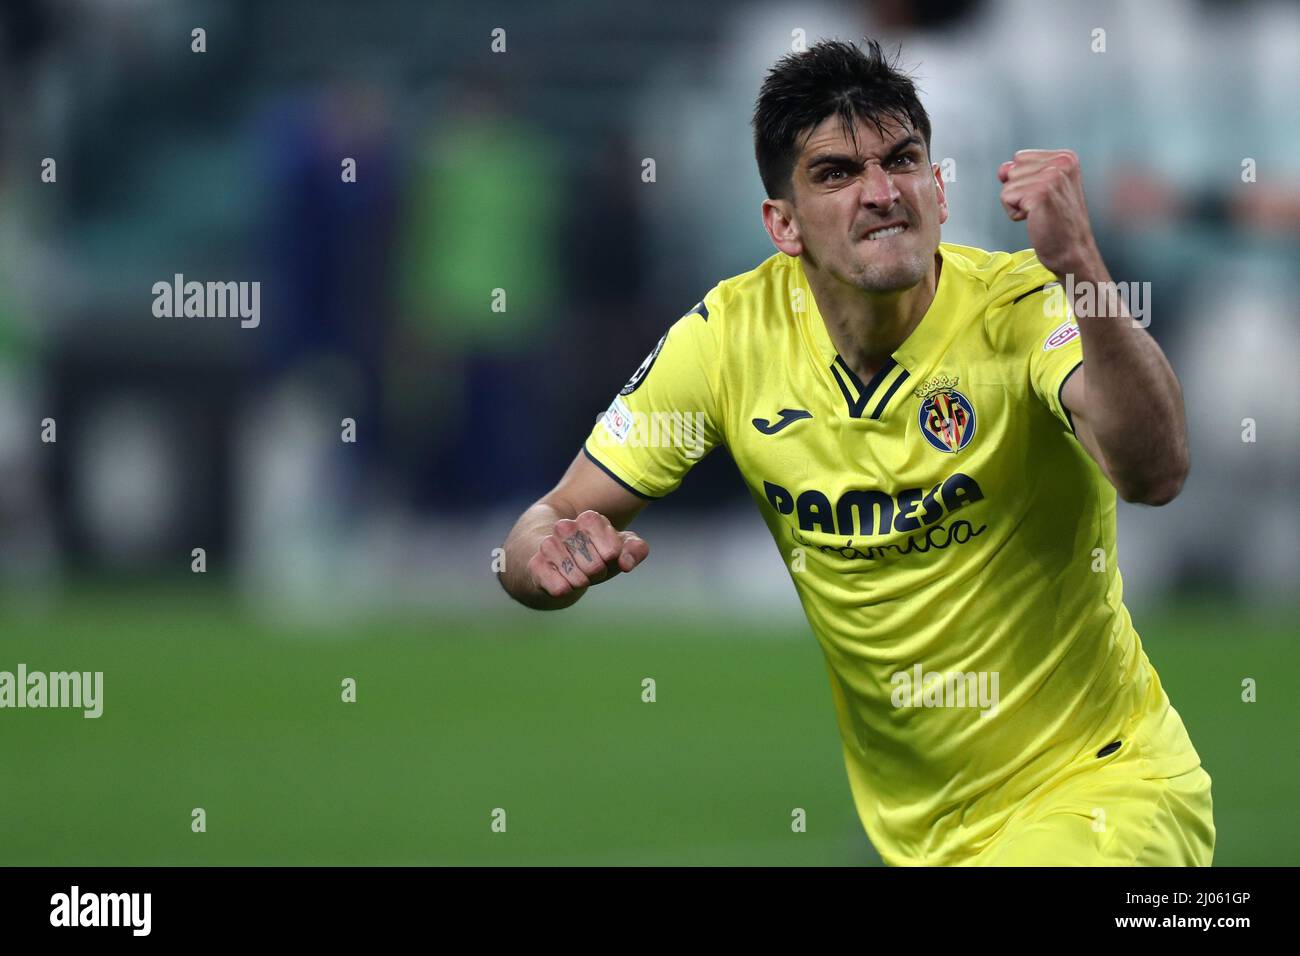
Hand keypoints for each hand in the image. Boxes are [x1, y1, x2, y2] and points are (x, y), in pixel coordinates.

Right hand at [528, 510, 649, 599]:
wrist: (552, 566)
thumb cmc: (591, 555)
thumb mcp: (618, 550)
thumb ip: (636, 549)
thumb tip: (626, 563)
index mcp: (590, 518)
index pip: (612, 551)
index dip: (611, 560)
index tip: (604, 556)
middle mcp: (566, 527)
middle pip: (596, 567)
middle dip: (597, 573)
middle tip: (588, 568)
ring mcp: (548, 546)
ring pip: (578, 579)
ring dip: (581, 583)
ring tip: (575, 574)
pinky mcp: (535, 566)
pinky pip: (560, 588)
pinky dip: (566, 591)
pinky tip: (560, 582)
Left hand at [998, 149, 1099, 277]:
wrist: (1072, 250)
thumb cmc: (1057, 222)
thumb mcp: (1042, 188)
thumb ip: (1021, 171)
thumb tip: (1003, 169)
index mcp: (1066, 157)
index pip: (1020, 158)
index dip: (1024, 181)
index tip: (1045, 197)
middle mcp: (1061, 162)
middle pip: (1012, 169)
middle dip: (1019, 192)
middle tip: (1042, 207)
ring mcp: (1052, 176)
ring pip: (1007, 185)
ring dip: (1017, 204)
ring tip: (1040, 214)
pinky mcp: (1040, 193)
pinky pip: (1006, 197)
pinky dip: (1014, 213)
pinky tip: (1035, 219)